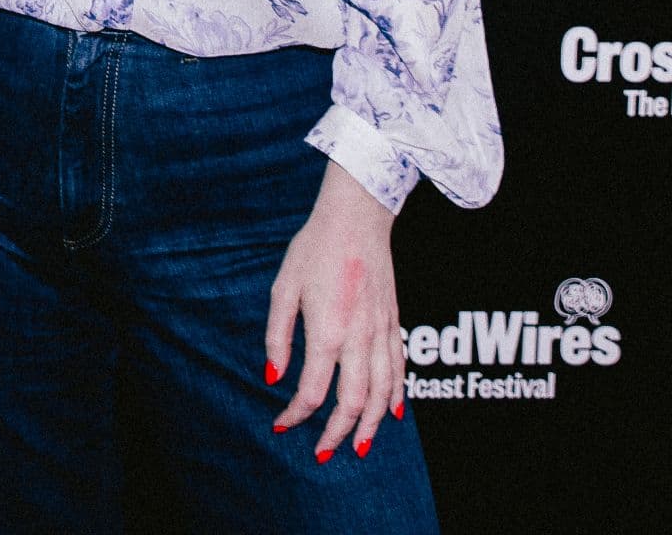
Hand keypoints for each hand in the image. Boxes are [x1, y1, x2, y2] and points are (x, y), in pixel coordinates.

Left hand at [266, 159, 401, 462]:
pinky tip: (389, 413)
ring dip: (370, 425)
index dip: (296, 414)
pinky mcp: (394, 323)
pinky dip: (395, 396)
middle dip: (337, 434)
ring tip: (358, 447)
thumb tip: (272, 376)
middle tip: (322, 453)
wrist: (357, 217)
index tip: (282, 423)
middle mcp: (360, 338)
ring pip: (382, 393)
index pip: (314, 391)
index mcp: (328, 331)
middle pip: (353, 403)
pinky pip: (399, 370)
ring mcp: (382, 332)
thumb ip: (278, 336)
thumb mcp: (283, 288)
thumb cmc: (314, 249)